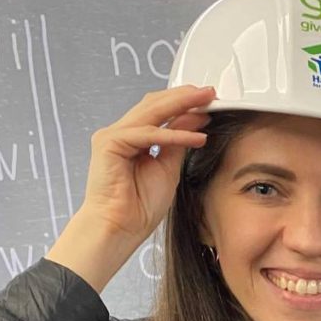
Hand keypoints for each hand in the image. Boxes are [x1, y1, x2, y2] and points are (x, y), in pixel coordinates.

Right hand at [78, 85, 213, 251]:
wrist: (120, 228)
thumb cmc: (138, 207)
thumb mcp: (169, 169)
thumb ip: (178, 143)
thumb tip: (193, 121)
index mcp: (133, 139)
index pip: (159, 112)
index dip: (184, 104)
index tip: (208, 102)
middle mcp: (121, 134)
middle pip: (155, 105)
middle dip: (185, 97)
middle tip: (210, 92)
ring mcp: (113, 136)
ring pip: (151, 112)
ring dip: (182, 106)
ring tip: (206, 103)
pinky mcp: (110, 143)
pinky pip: (148, 134)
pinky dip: (174, 135)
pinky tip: (196, 137)